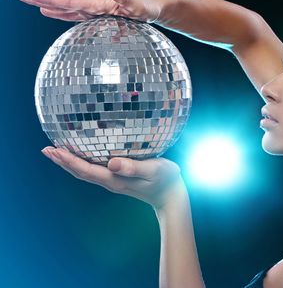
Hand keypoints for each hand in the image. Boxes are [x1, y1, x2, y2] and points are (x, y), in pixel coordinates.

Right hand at [14, 0, 161, 22]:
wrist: (153, 5)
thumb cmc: (146, 6)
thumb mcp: (137, 4)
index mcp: (97, 2)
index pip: (68, 1)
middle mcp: (92, 3)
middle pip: (62, 2)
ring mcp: (94, 8)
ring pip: (66, 7)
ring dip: (48, 5)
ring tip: (30, 2)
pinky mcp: (99, 14)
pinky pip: (76, 14)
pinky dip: (62, 14)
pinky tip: (51, 14)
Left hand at [42, 146, 183, 209]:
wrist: (171, 196)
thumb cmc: (166, 180)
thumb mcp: (154, 170)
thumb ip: (133, 167)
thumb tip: (111, 163)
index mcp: (115, 180)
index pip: (86, 170)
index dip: (69, 160)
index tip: (54, 150)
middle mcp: (110, 181)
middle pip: (80, 172)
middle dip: (62, 161)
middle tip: (46, 150)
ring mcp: (114, 181)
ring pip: (85, 172)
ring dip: (69, 163)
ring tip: (55, 152)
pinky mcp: (118, 178)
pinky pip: (94, 170)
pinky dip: (81, 163)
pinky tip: (81, 156)